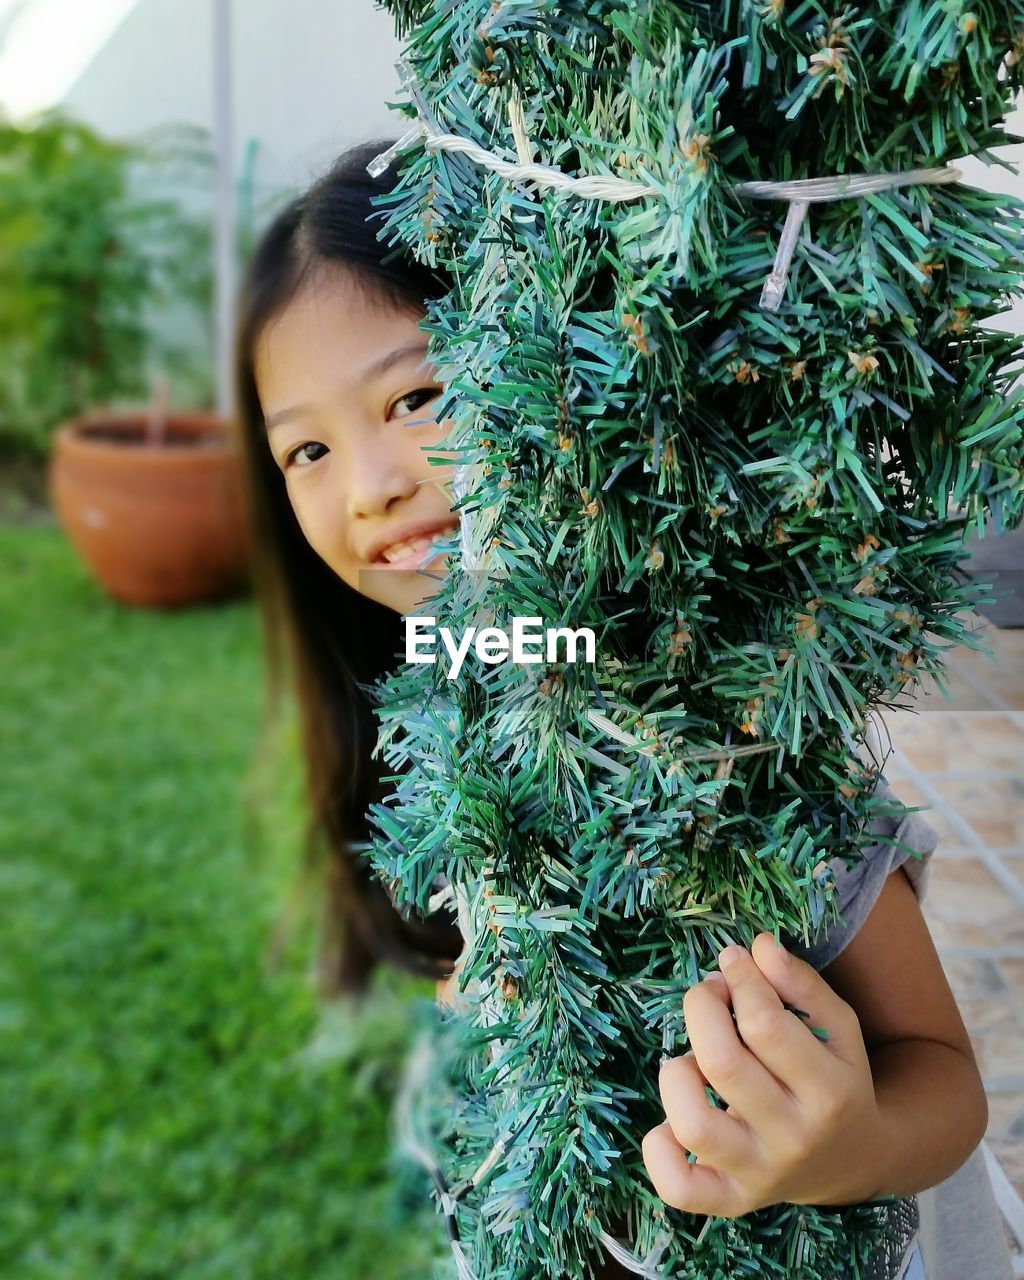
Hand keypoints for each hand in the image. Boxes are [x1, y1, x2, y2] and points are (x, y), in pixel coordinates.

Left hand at [641, 933, 882, 1217]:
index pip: (764, 1024)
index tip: (734, 963)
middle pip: (722, 1064)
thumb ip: (801, 983)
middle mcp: (794, 1138)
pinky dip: (659, 1149)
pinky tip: (670, 1118)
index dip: (739, 979)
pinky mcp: (732, 1199)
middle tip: (710, 993)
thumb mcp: (838, 1027)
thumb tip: (757, 947)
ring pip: (693, 1125)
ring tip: (693, 1059)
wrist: (855, 1161)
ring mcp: (760, 1174)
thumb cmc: (836, 1078)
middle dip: (702, 1007)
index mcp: (830, 1091)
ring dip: (679, 1073)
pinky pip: (679, 1188)